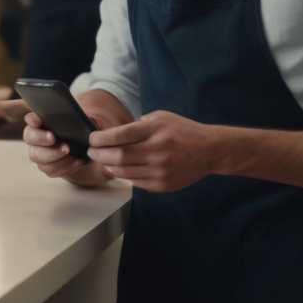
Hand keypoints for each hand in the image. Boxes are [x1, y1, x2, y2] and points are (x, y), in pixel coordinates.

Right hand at [23, 112, 115, 187]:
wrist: (84, 147)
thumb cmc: (79, 130)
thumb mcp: (82, 122)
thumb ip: (80, 120)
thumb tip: (88, 121)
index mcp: (41, 123)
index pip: (31, 119)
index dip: (32, 119)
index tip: (37, 120)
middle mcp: (35, 139)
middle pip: (31, 139)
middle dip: (43, 139)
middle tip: (59, 140)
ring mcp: (39, 154)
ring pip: (39, 158)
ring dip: (56, 156)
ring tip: (71, 152)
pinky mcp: (47, 167)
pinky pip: (51, 171)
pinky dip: (65, 167)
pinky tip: (76, 161)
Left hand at [85, 110, 222, 192]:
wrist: (210, 150)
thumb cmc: (183, 131)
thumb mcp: (160, 117)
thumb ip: (137, 125)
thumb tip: (112, 135)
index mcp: (155, 131)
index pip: (119, 136)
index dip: (100, 139)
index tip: (92, 139)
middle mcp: (158, 151)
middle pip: (118, 157)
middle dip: (99, 154)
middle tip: (92, 152)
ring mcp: (160, 171)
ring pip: (124, 172)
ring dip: (109, 166)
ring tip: (104, 160)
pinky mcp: (163, 185)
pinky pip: (135, 182)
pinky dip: (124, 175)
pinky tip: (120, 169)